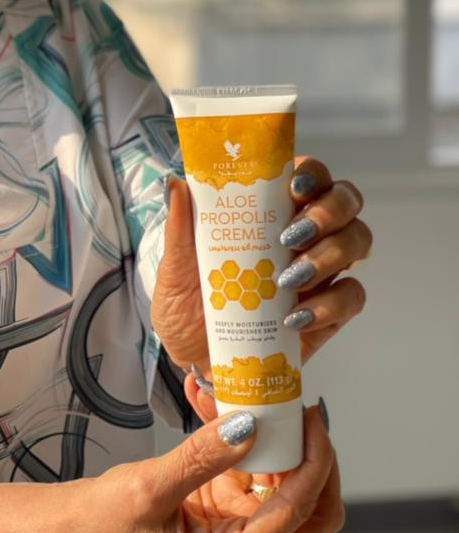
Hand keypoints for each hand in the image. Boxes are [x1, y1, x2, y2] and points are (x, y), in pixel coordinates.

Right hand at [80, 404, 342, 532]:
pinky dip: (242, 436)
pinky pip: (251, 470)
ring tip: (254, 396)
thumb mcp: (151, 486)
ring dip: (275, 441)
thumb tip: (248, 427)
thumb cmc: (108, 522)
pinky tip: (216, 402)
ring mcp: (238, 530)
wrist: (83, 525)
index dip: (313, 464)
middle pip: (310, 512)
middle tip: (304, 416)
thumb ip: (201, 457)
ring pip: (285, 488)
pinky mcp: (227, 508)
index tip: (310, 420)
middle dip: (315, 462)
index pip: (295, 513)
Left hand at [150, 159, 369, 421]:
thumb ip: (179, 226)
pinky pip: (352, 297)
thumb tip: (175, 183)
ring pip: (357, 241)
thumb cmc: (188, 304)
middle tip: (292, 235)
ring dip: (330, 254)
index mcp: (270, 210)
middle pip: (344, 200)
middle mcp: (304, 233)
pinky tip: (294, 317)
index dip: (311, 173)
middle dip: (328, 211)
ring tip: (288, 279)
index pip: (307, 174)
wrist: (196, 360)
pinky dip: (330, 304)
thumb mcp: (175, 265)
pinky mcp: (329, 312)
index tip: (293, 186)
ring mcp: (322, 271)